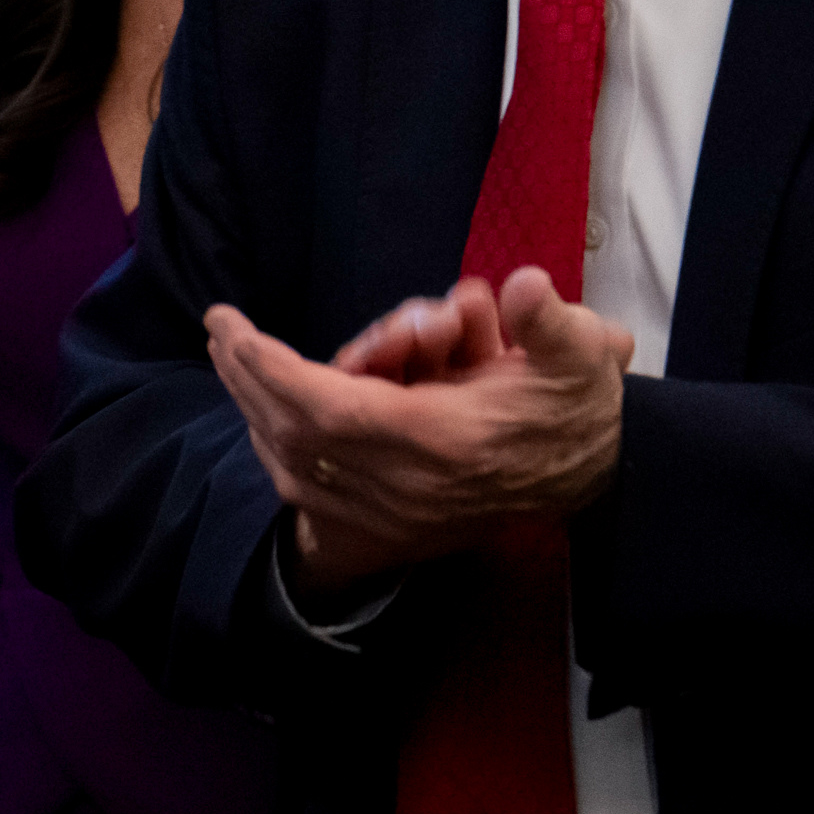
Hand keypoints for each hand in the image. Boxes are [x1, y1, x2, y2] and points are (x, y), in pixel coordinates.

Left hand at [207, 268, 633, 596]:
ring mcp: (390, 514)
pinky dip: (276, 445)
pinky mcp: (385, 528)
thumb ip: (550, 322)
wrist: (593, 481)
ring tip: (234, 357)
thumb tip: (521, 285)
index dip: (272, 368)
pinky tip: (263, 411)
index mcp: (442, 440)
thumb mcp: (581, 356)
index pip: (330, 407)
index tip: (232, 327)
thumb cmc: (576, 407)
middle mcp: (405, 485)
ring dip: (254, 406)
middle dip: (247, 375)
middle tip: (220, 328)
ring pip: (290, 462)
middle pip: (292, 432)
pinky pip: (304, 489)